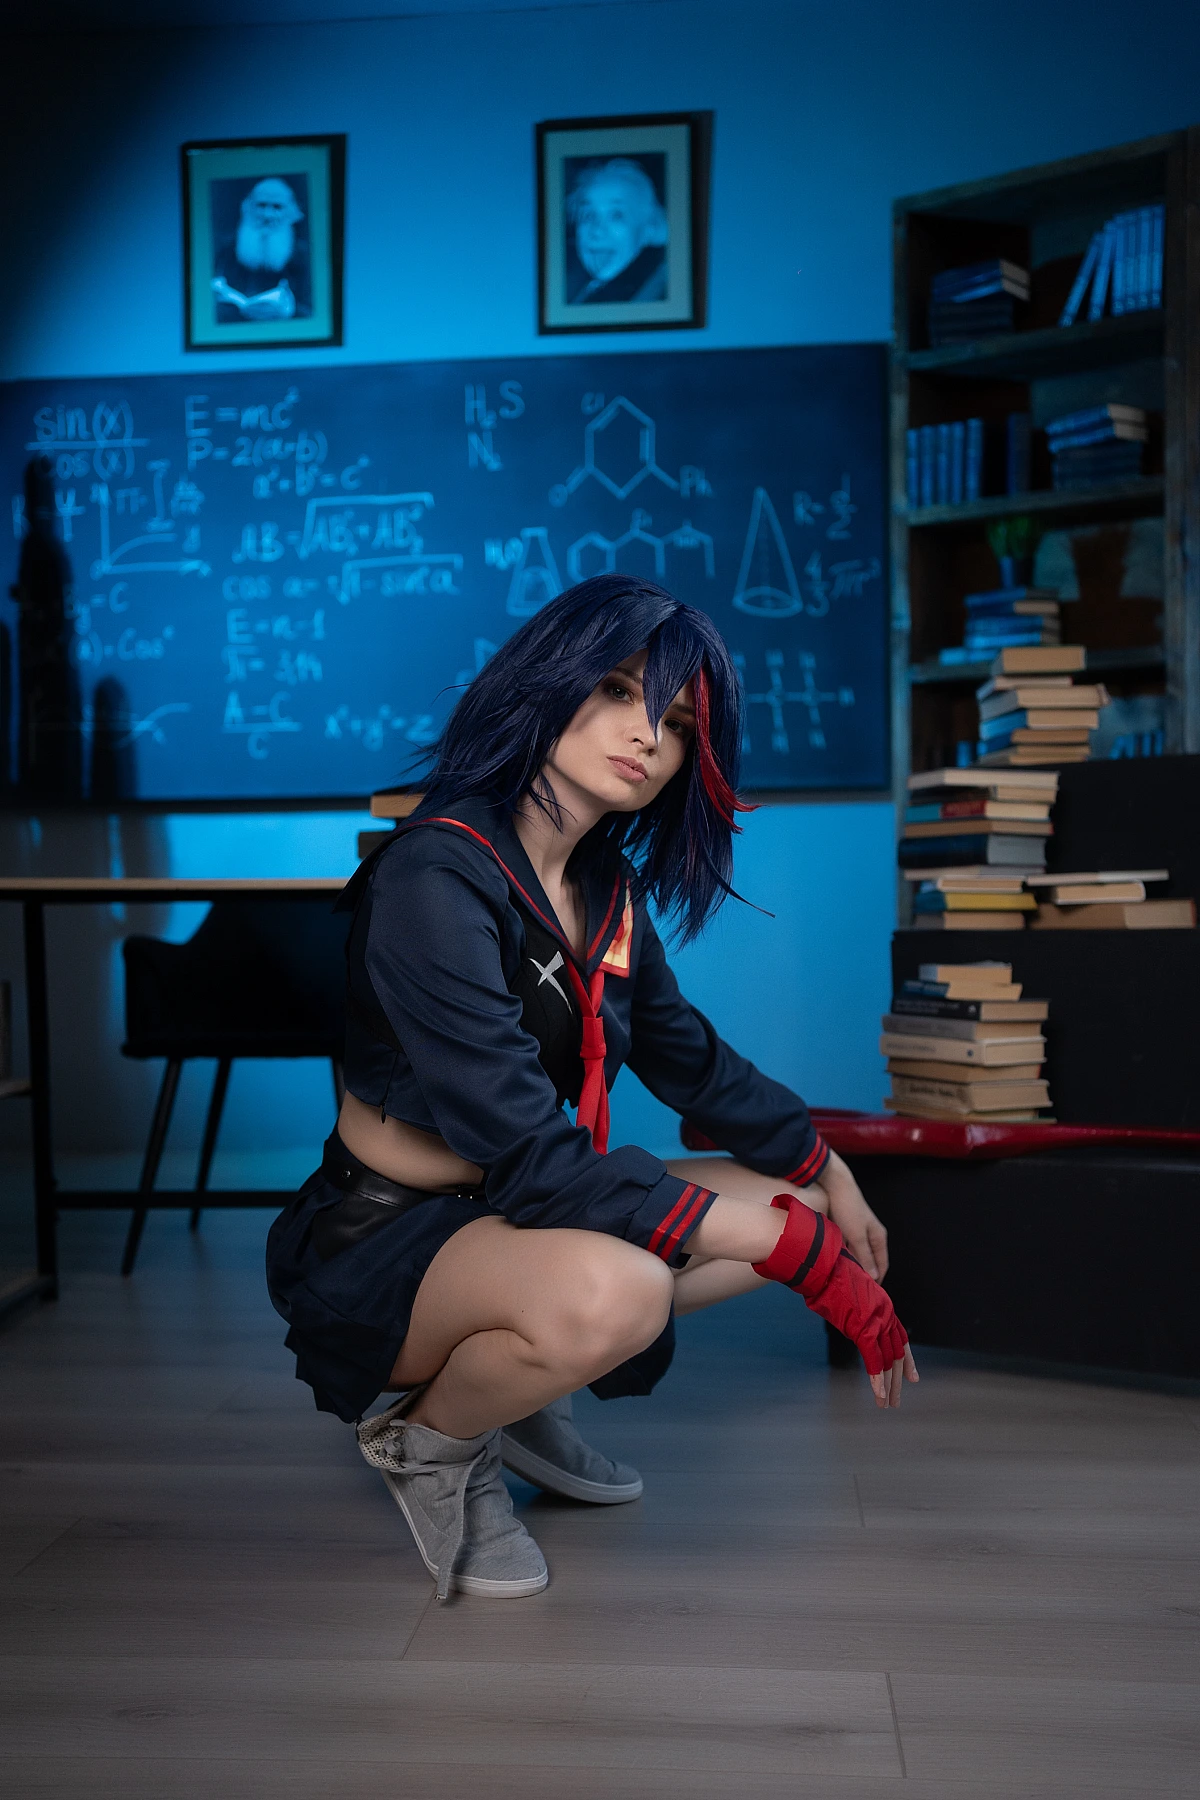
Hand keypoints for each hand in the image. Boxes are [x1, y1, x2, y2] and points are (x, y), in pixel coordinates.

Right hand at [751, 1195, 918, 1409]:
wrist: (821, 1261)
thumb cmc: (826, 1271)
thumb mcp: (841, 1291)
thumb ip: (847, 1306)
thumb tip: (837, 1307)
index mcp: (881, 1304)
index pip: (898, 1335)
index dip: (903, 1357)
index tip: (909, 1374)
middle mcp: (884, 1312)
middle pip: (896, 1350)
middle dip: (898, 1377)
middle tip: (899, 1397)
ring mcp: (876, 1320)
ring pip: (887, 1359)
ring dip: (888, 1384)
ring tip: (888, 1404)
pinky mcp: (864, 1327)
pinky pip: (873, 1359)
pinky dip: (876, 1379)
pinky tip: (878, 1394)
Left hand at [808, 1148, 888, 1279]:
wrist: (835, 1184)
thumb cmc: (849, 1209)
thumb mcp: (857, 1236)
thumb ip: (865, 1257)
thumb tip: (874, 1278)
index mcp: (879, 1237)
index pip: (882, 1265)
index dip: (877, 1280)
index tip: (868, 1294)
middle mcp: (871, 1235)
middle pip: (870, 1261)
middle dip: (864, 1274)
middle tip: (853, 1289)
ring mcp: (859, 1231)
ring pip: (857, 1255)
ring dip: (852, 1265)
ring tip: (843, 1279)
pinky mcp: (846, 1228)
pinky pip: (848, 1247)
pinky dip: (844, 1256)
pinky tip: (835, 1263)